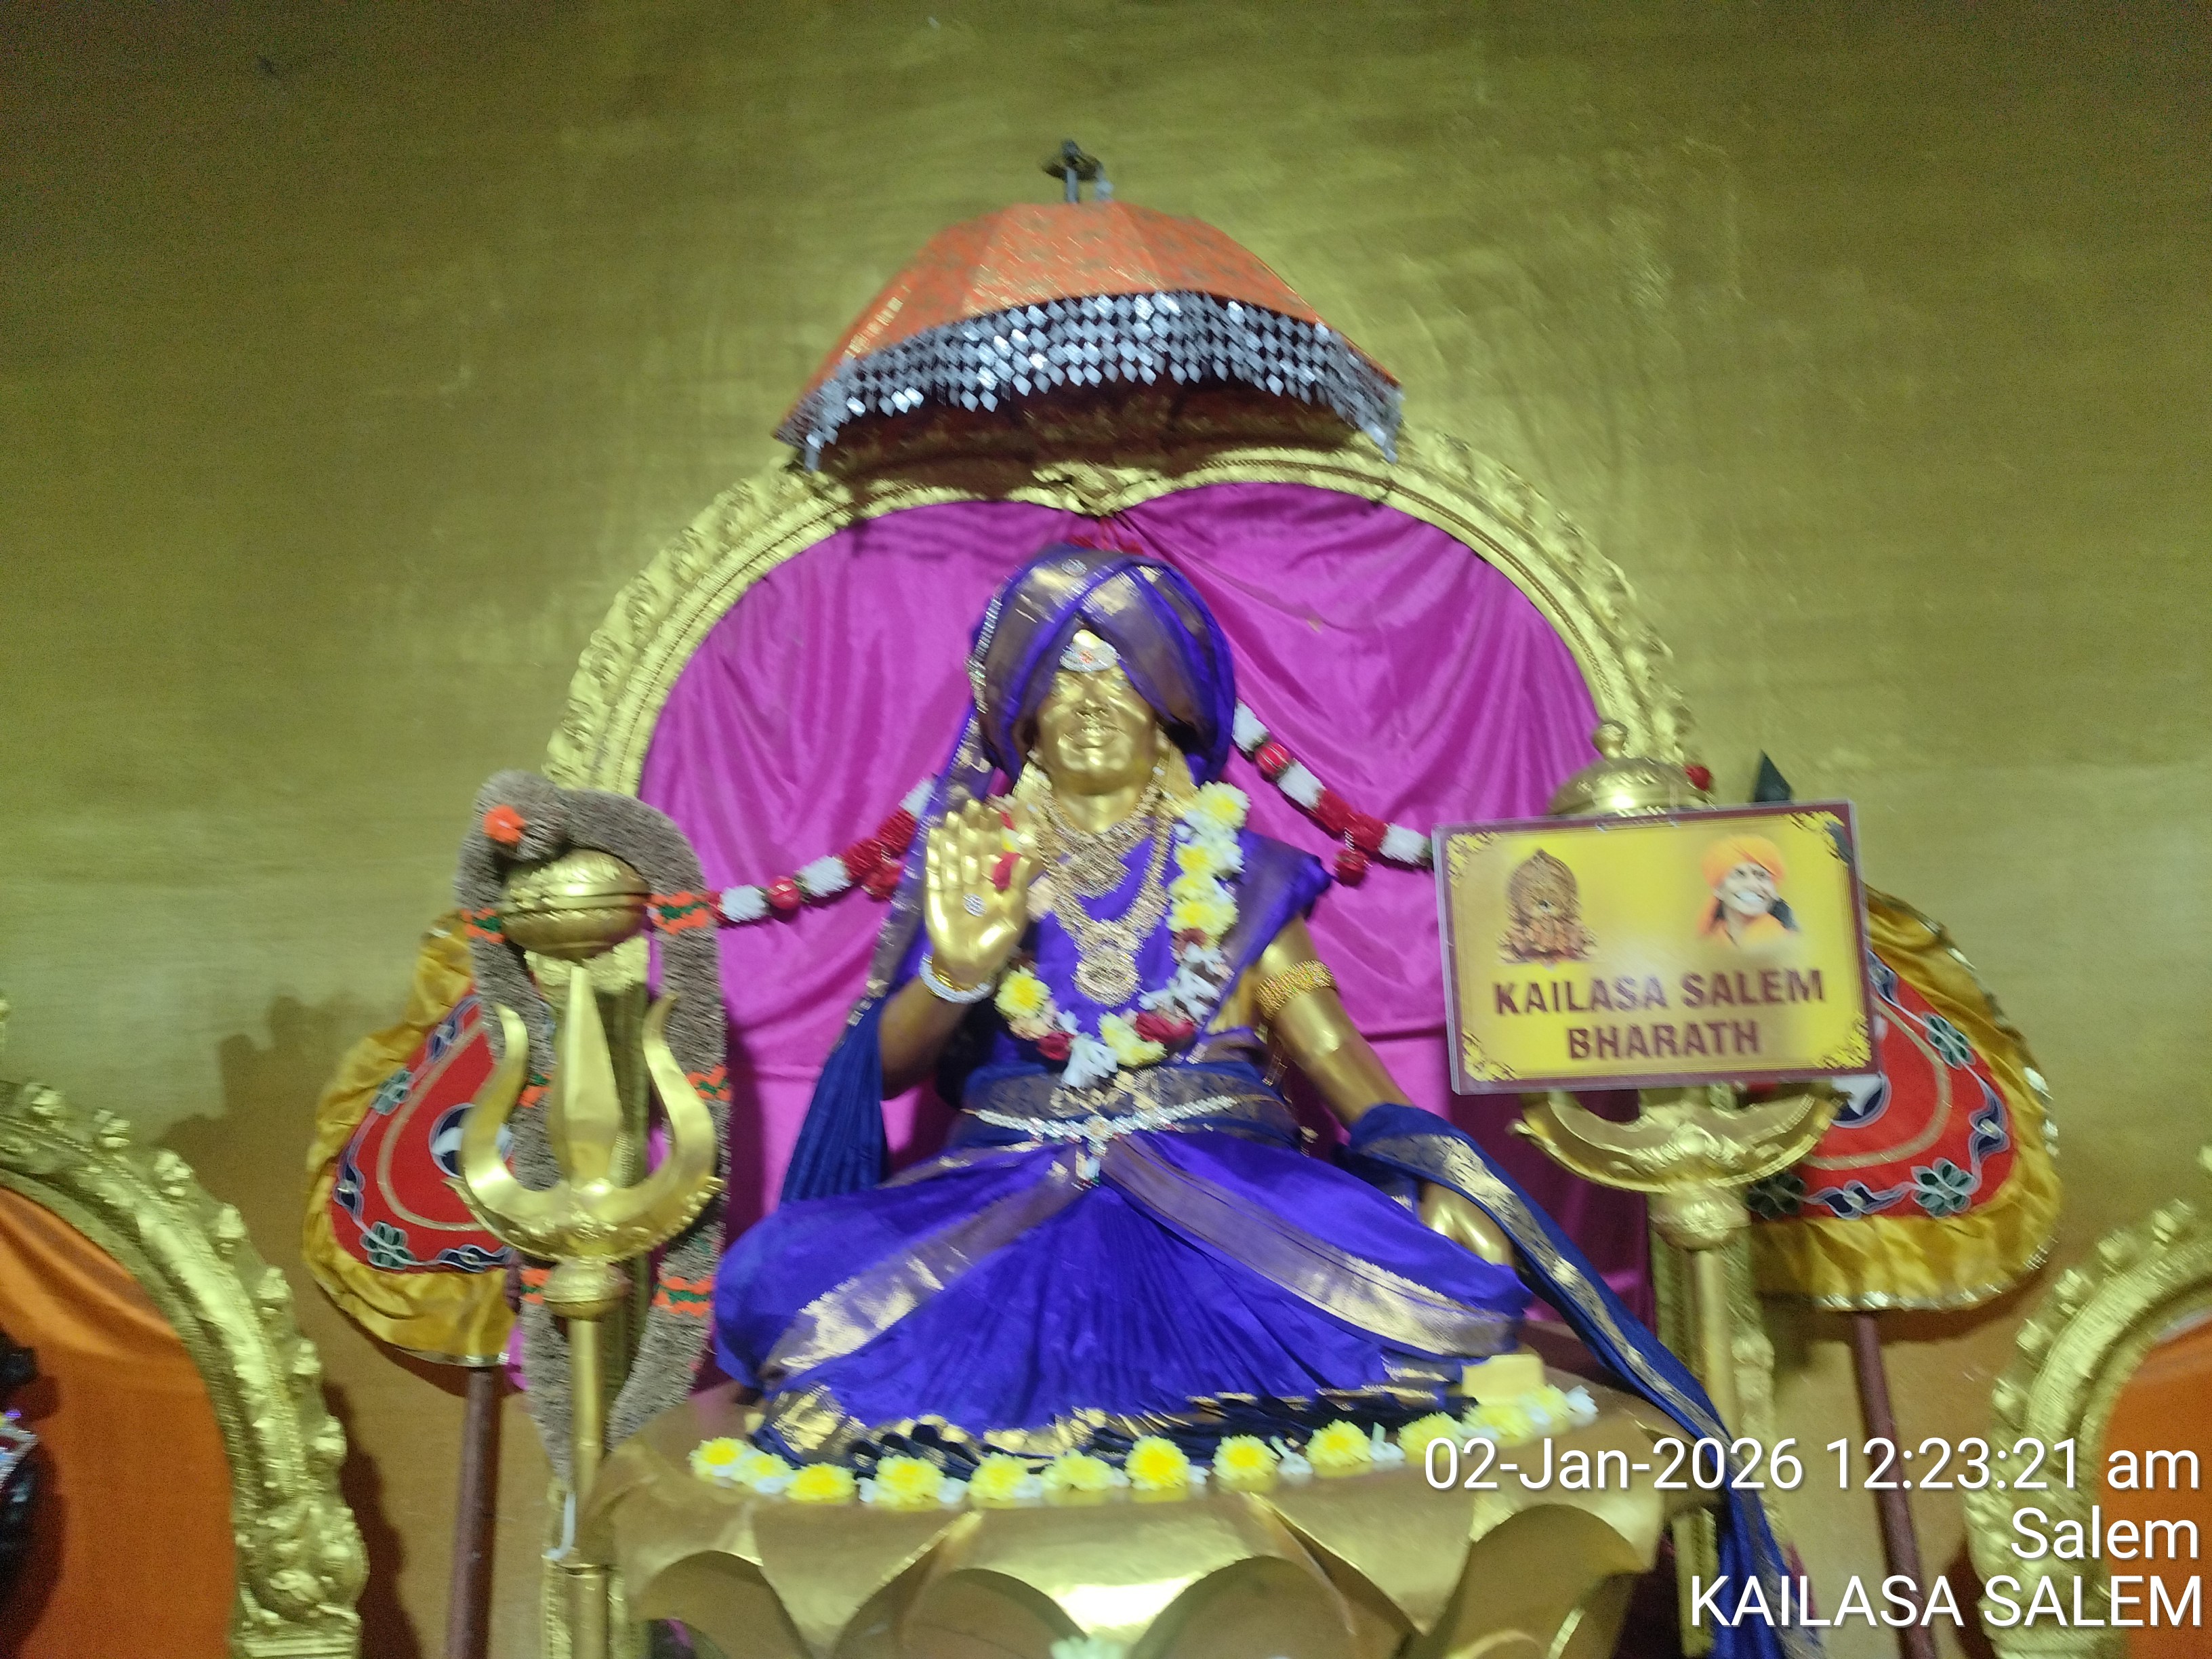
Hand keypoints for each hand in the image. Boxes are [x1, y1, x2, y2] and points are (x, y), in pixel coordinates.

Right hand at [923, 799, 1038, 986]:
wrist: (966, 968)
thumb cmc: (995, 945)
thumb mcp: (1013, 917)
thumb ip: (1018, 887)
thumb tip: (1026, 856)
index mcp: (995, 886)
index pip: (994, 854)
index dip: (994, 833)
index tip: (995, 811)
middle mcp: (974, 882)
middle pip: (973, 850)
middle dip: (973, 827)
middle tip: (973, 803)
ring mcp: (954, 887)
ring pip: (955, 856)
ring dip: (954, 835)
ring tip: (954, 814)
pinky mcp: (935, 896)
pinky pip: (936, 872)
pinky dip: (935, 854)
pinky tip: (935, 835)